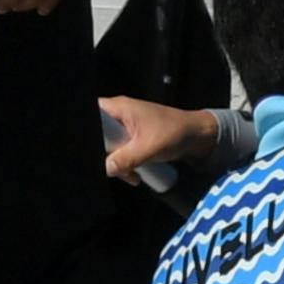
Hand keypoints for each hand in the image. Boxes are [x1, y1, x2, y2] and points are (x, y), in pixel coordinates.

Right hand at [99, 96, 216, 180]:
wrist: (197, 137)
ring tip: (132, 174)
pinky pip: (118, 155)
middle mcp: (118, 116)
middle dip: (105, 156)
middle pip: (97, 136)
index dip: (86, 131)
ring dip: (117, 165)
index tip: (95, 149)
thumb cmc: (176, 132)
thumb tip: (107, 169)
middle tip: (117, 167)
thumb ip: (126, 159)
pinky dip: (124, 166)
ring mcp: (124, 129)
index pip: (90, 114)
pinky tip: (134, 175)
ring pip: (107, 149)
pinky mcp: (130, 141)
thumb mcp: (150, 147)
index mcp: (119, 108)